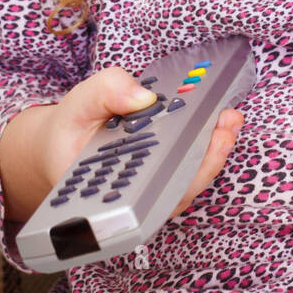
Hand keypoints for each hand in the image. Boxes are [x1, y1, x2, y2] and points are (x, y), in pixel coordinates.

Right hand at [36, 67, 244, 217]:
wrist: (62, 146)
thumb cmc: (70, 132)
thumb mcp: (78, 105)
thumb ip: (106, 93)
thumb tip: (144, 96)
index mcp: (112, 192)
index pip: (153, 189)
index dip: (179, 171)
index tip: (199, 145)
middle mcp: (137, 199)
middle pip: (180, 187)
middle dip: (208, 156)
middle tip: (225, 126)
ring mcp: (153, 192)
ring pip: (190, 181)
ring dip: (214, 150)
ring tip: (230, 120)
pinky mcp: (163, 179)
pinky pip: (190, 170)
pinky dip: (208, 147)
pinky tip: (221, 124)